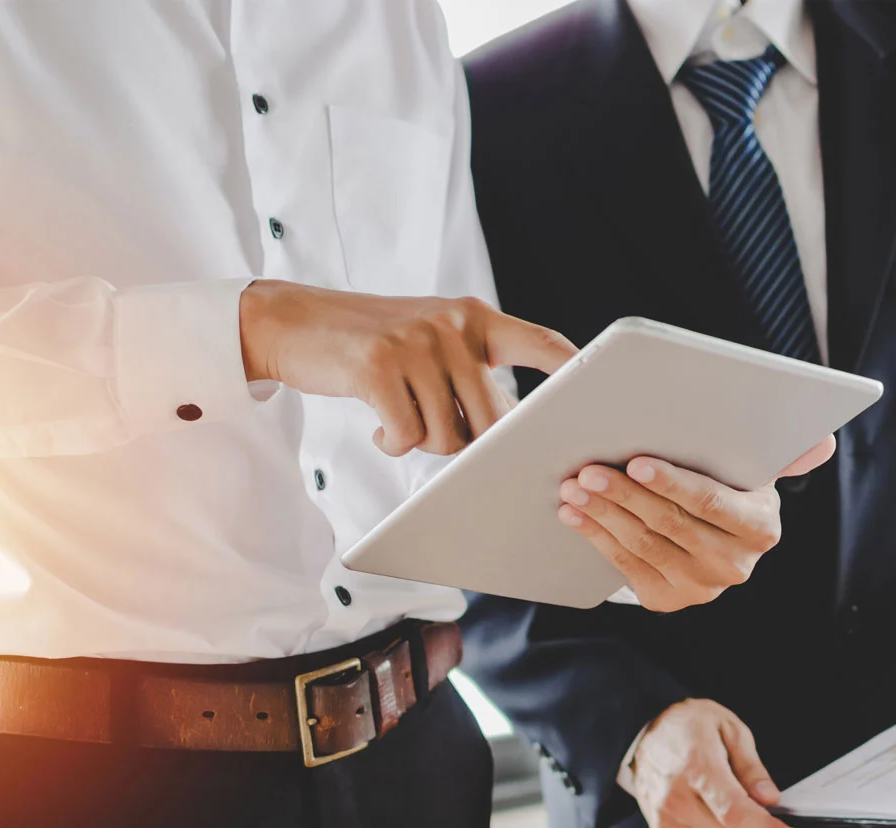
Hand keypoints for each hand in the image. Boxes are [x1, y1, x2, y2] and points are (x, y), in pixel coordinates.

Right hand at [239, 280, 575, 455]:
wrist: (296, 322)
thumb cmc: (374, 344)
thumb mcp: (431, 339)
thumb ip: (473, 371)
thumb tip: (512, 429)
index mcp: (475, 317)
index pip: (543, 342)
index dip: (573, 370)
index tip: (599, 393)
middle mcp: (452, 324)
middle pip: (494, 417)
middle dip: (470, 442)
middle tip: (437, 429)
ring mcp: (415, 343)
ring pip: (449, 434)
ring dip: (424, 441)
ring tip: (400, 417)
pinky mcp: (378, 367)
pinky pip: (408, 435)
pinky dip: (393, 442)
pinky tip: (379, 424)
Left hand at [558, 436, 836, 611]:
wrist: (712, 538)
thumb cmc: (730, 486)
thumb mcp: (756, 470)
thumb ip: (787, 455)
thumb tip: (825, 442)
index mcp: (760, 527)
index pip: (711, 502)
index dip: (673, 483)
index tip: (637, 462)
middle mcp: (735, 564)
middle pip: (670, 524)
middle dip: (625, 494)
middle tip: (588, 469)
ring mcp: (700, 587)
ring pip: (643, 544)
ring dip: (603, 513)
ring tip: (575, 486)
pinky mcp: (668, 600)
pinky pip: (624, 565)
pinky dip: (596, 536)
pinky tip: (576, 513)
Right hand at [626, 699, 806, 827]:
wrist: (644, 736)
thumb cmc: (688, 727)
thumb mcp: (729, 729)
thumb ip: (752, 767)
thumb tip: (771, 800)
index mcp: (695, 768)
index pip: (736, 813)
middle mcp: (676, 799)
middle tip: (771, 823)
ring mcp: (666, 821)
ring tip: (741, 813)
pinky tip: (718, 818)